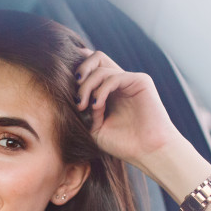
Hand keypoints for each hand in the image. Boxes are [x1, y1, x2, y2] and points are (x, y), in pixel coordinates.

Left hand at [74, 49, 187, 170]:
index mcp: (108, 91)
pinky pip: (113, 77)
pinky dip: (101, 90)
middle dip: (80, 71)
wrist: (147, 152)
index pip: (91, 68)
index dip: (77, 69)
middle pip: (96, 58)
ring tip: (83, 107)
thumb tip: (76, 95)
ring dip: (86, 87)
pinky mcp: (140, 81)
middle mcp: (119, 83)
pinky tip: (96, 106)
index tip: (63, 85)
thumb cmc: (123, 144)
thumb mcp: (95, 129)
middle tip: (75, 96)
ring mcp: (129, 80)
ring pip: (101, 68)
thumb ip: (84, 110)